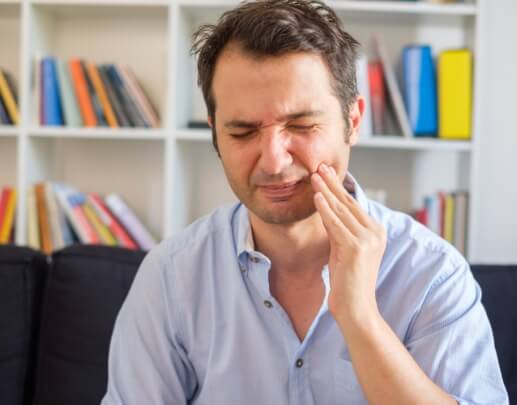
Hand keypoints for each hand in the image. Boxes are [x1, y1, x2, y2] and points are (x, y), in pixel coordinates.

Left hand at [311, 163, 386, 324]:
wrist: (356, 308)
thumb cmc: (347, 280)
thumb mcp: (343, 248)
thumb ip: (339, 229)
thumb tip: (328, 208)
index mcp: (376, 231)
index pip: (353, 204)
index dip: (338, 187)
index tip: (326, 173)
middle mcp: (375, 232)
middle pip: (348, 202)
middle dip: (332, 183)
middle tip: (320, 166)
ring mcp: (368, 240)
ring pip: (341, 210)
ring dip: (326, 191)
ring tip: (314, 176)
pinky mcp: (356, 248)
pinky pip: (336, 224)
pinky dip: (325, 209)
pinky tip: (317, 196)